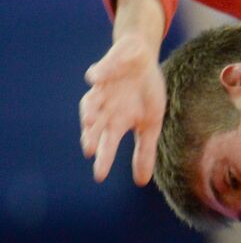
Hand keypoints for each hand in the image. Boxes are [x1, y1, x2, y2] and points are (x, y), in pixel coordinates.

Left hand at [79, 35, 165, 183]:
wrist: (140, 60)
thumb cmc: (145, 94)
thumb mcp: (150, 125)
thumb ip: (144, 152)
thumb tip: (141, 182)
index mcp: (117, 122)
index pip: (107, 143)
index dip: (104, 158)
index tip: (100, 177)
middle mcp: (106, 107)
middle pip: (96, 125)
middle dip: (92, 136)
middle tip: (89, 150)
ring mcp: (104, 88)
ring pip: (92, 100)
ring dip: (90, 109)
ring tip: (90, 119)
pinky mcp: (107, 66)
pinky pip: (100, 70)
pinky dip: (98, 74)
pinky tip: (95, 79)